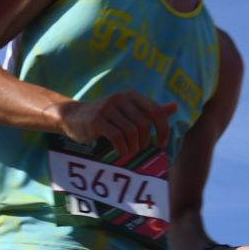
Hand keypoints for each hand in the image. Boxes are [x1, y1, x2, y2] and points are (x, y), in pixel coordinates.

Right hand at [56, 90, 175, 159]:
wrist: (73, 117)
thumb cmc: (105, 117)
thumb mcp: (128, 111)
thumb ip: (150, 110)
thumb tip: (175, 106)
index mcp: (132, 96)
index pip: (156, 111)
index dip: (163, 130)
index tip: (162, 144)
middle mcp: (121, 99)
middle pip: (144, 124)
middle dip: (145, 142)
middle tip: (139, 150)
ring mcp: (108, 108)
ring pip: (132, 132)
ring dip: (134, 147)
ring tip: (129, 152)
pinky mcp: (96, 120)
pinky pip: (117, 137)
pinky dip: (123, 149)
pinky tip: (121, 152)